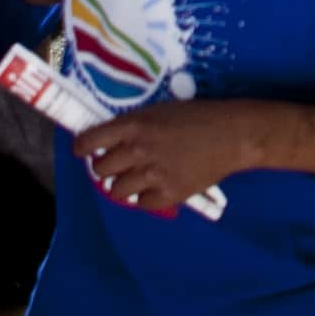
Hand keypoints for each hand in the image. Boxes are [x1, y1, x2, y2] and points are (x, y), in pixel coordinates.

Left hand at [76, 97, 254, 215]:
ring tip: (139, 177)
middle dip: (106, 167)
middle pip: (100, 169)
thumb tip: (110, 143)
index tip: (84, 151)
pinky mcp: (169, 194)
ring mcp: (153, 174)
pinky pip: (142, 203)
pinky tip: (159, 185)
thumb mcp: (160, 111)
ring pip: (117, 190)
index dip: (82, 148)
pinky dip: (147, 197)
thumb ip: (134, 127)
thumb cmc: (197, 116)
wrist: (232, 134)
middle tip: (119, 164)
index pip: (89, 141)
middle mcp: (138, 150)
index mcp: (134, 125)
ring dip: (124, 184)